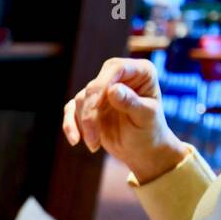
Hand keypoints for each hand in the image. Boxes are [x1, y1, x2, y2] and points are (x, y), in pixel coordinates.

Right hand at [62, 58, 186, 182]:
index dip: (102, 85)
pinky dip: (70, 125)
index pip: (116, 69)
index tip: (95, 108)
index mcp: (140, 72)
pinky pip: (71, 110)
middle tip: (93, 137)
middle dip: (89, 112)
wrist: (142, 150)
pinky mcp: (89, 105)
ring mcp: (103, 91)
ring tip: (94, 144)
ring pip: (81, 99)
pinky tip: (75, 141)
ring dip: (83, 124)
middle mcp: (119, 77)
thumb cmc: (150, 131)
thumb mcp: (146, 118)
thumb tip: (113, 89)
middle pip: (94, 85)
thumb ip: (131, 103)